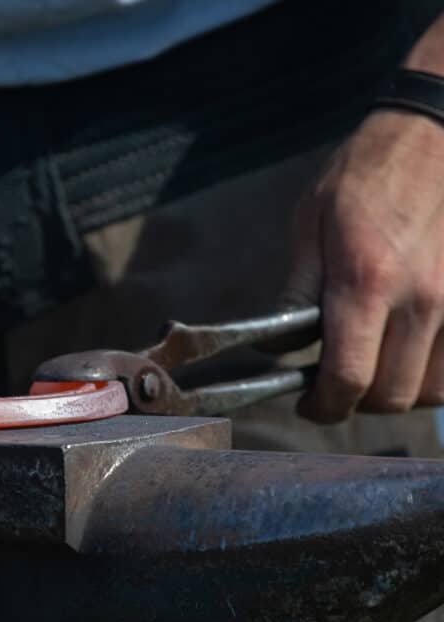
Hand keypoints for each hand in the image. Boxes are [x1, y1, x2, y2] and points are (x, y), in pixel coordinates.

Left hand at [284, 109, 443, 422]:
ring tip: (377, 367)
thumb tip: (278, 346)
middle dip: (357, 401)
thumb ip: (298, 292)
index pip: (349, 378)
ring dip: (401, 391)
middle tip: (338, 385)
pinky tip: (414, 351)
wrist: (436, 130)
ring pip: (435, 390)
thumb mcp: (311, 225)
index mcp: (367, 282)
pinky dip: (437, 373)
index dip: (325, 406)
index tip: (311, 404)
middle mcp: (423, 300)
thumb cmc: (367, 173)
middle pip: (393, 395)